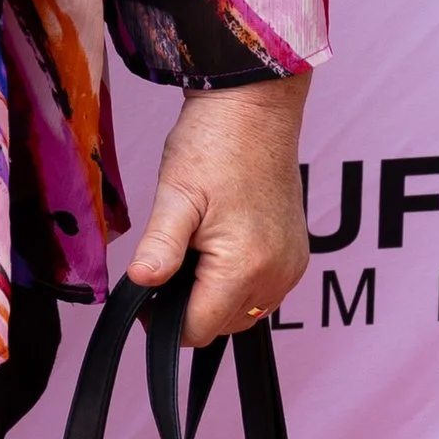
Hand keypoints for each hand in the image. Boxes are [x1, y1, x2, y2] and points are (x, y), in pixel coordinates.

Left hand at [126, 72, 311, 345]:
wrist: (255, 109)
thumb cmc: (214, 144)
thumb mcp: (174, 195)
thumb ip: (160, 246)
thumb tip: (141, 282)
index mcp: (245, 266)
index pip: (198, 329)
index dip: (163, 322)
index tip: (144, 296)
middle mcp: (277, 274)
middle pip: (221, 326)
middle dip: (188, 308)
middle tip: (165, 265)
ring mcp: (291, 266)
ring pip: (243, 312)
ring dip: (213, 298)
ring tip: (191, 253)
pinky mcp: (296, 255)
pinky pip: (262, 292)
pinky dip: (236, 284)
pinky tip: (217, 251)